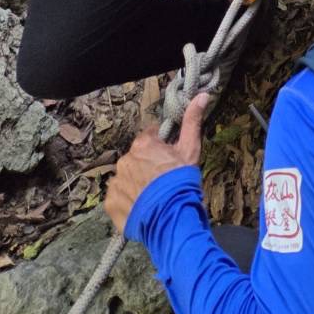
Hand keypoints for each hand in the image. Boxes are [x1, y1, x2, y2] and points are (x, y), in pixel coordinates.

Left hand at [105, 94, 208, 234]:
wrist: (171, 218)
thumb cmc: (181, 181)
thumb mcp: (190, 150)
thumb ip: (192, 121)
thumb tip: (203, 95)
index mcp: (143, 144)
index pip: (148, 139)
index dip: (159, 148)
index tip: (167, 160)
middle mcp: (125, 159)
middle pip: (136, 159)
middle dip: (146, 166)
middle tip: (161, 181)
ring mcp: (115, 182)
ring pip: (126, 178)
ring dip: (135, 184)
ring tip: (152, 197)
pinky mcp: (110, 202)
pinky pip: (117, 196)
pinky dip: (127, 200)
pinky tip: (141, 207)